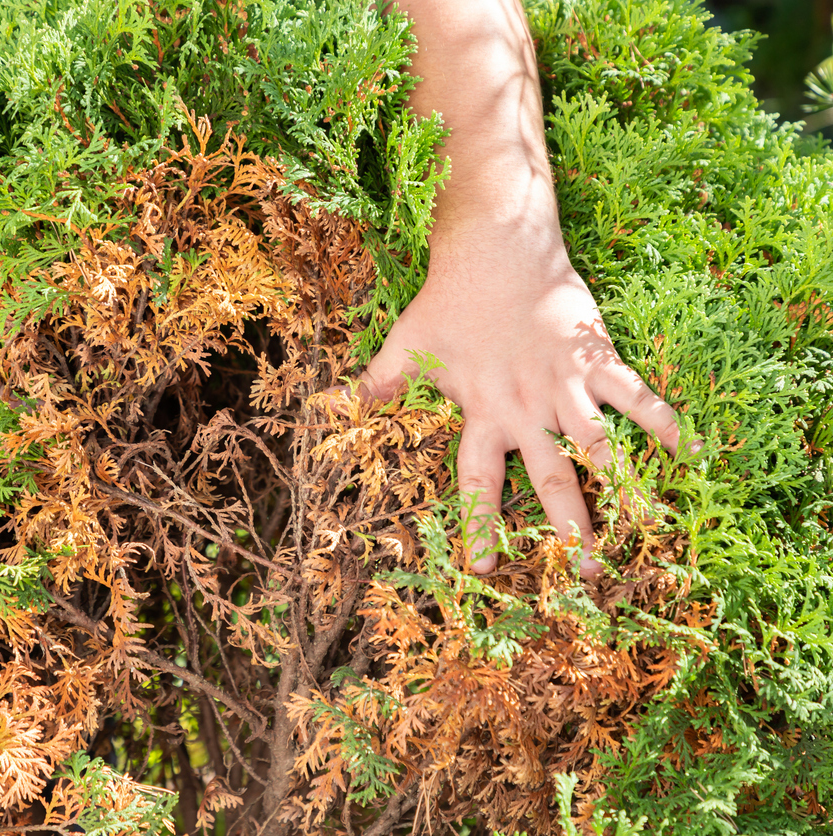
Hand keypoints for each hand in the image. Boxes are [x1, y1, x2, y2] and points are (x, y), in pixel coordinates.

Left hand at [355, 230, 685, 576]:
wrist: (497, 247)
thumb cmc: (448, 300)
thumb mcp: (407, 345)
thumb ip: (378, 383)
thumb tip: (332, 407)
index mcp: (481, 412)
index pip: (478, 481)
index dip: (481, 524)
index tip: (486, 566)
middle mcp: (526, 408)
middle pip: (551, 479)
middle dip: (569, 528)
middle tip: (586, 575)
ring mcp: (565, 386)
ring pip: (601, 448)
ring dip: (623, 491)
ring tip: (646, 534)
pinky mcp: (596, 359)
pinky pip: (637, 397)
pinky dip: (666, 424)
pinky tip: (695, 457)